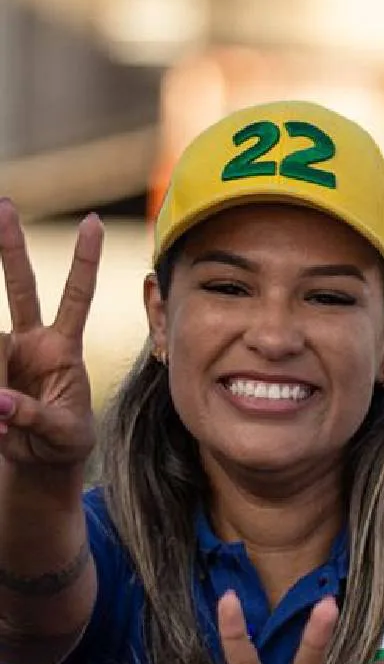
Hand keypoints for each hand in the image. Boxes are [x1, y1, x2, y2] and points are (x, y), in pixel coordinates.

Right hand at [0, 200, 100, 470]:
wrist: (39, 458)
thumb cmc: (63, 441)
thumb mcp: (62, 435)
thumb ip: (34, 418)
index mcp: (63, 349)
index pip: (77, 296)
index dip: (84, 261)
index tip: (93, 222)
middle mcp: (31, 341)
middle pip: (20, 286)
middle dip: (10, 246)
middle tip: (6, 205)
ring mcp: (5, 352)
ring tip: (5, 424)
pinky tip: (0, 424)